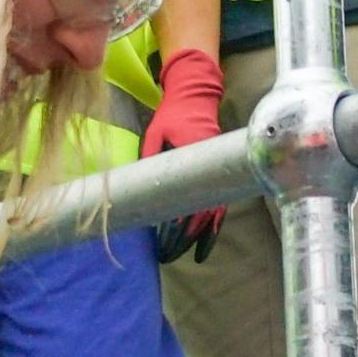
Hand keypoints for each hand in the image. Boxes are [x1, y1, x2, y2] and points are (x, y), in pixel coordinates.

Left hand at [144, 49, 228, 264]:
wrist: (195, 99)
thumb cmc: (171, 115)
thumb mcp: (154, 133)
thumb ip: (149, 156)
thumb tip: (138, 187)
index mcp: (195, 158)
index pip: (189, 197)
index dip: (179, 221)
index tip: (165, 236)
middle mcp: (209, 170)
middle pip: (201, 213)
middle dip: (184, 237)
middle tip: (167, 255)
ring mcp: (216, 174)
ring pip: (212, 215)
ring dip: (198, 238)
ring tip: (185, 257)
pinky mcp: (217, 177)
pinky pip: (218, 209)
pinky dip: (212, 229)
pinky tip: (203, 247)